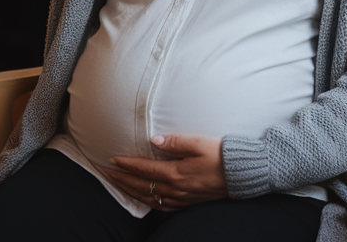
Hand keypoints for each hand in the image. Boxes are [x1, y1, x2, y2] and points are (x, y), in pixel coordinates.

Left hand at [105, 134, 227, 210]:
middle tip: (105, 172)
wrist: (241, 175)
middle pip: (141, 185)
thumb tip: (153, 140)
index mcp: (176, 173)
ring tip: (117, 184)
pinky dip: (146, 201)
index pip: (144, 169)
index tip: (111, 159)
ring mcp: (180, 198)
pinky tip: (142, 197)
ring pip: (147, 197)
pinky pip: (160, 206)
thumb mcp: (200, 143)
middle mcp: (175, 189)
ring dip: (129, 190)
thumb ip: (175, 141)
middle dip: (120, 179)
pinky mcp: (186, 202)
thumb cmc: (222, 155)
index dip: (126, 164)